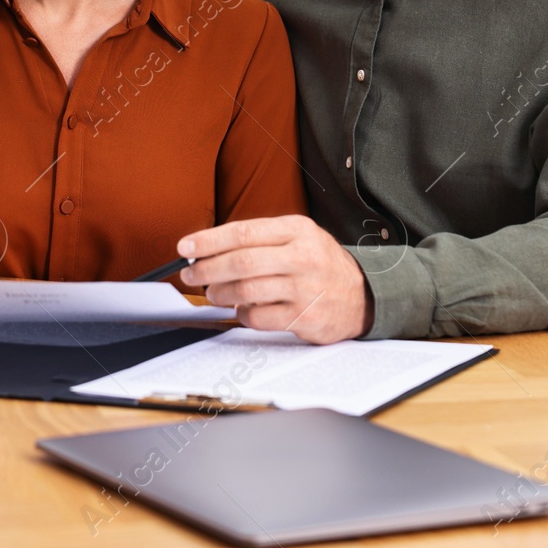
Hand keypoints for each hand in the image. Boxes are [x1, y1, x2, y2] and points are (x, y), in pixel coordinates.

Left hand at [178, 215, 373, 344]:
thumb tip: (207, 250)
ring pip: (247, 291)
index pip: (243, 232)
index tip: (185, 248)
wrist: (363, 294)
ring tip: (214, 293)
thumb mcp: (297, 237)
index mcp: (297, 229)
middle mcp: (303, 256)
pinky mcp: (305, 317)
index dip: (208, 241)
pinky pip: (259, 317)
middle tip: (190, 275)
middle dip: (207, 270)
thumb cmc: (318, 263)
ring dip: (221, 294)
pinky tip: (243, 310)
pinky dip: (243, 315)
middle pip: (241, 263)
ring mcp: (305, 288)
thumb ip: (258, 240)